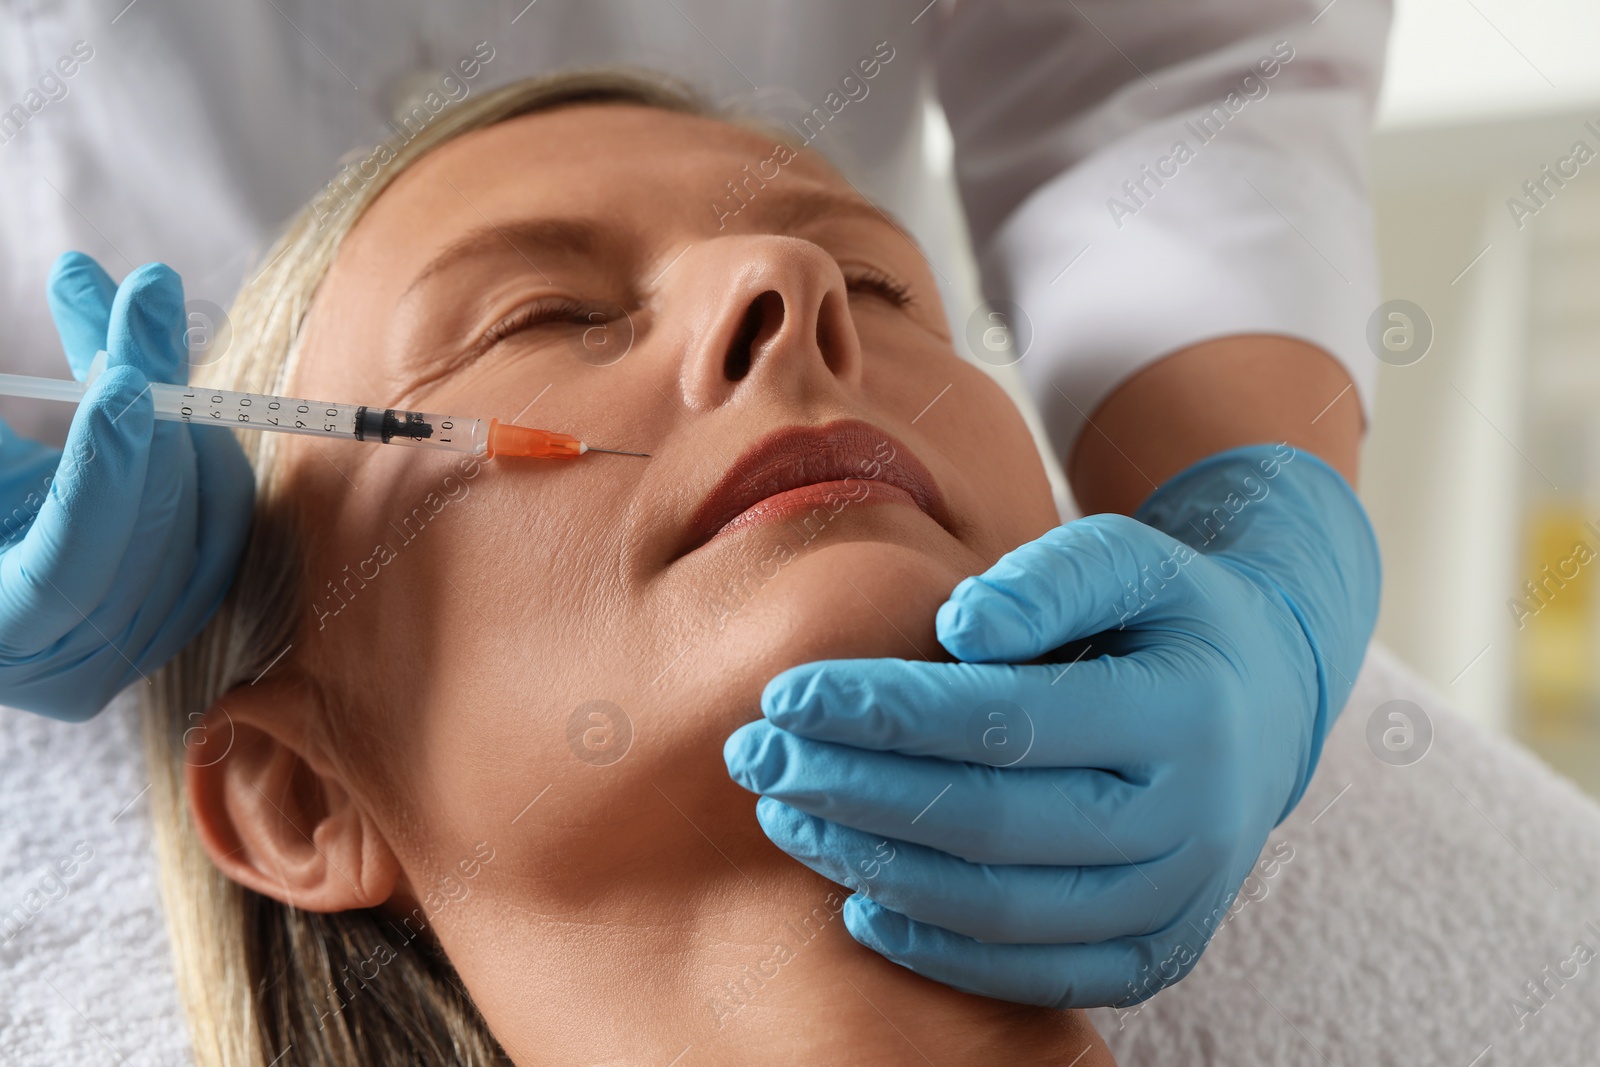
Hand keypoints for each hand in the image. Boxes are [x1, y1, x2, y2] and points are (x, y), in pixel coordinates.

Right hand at [0, 253, 253, 719]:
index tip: (121, 382)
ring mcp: (140, 645)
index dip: (101, 478)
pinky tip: (157, 363)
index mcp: (0, 641)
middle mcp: (75, 668)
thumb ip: (12, 450)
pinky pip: (222, 512)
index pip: (67, 575)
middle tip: (144, 296)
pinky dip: (198, 428)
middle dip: (154, 406)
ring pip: (203, 514)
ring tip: (137, 305)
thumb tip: (105, 364)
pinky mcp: (181, 605)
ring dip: (176, 397)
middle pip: (149, 534)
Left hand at [724, 443, 1378, 1007]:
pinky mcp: (1157, 954)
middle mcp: (1194, 822)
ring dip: (876, 865)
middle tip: (757, 759)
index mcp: (1188, 711)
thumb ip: (1049, 576)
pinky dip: (940, 950)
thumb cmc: (1167, 617)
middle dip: (855, 791)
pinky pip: (1037, 975)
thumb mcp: (1131, 556)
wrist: (1263, 702)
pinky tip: (860, 901)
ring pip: (1003, 908)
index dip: (887, 712)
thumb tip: (958, 626)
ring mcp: (1180, 902)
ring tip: (788, 816)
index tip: (787, 693)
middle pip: (993, 822)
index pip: (1010, 720)